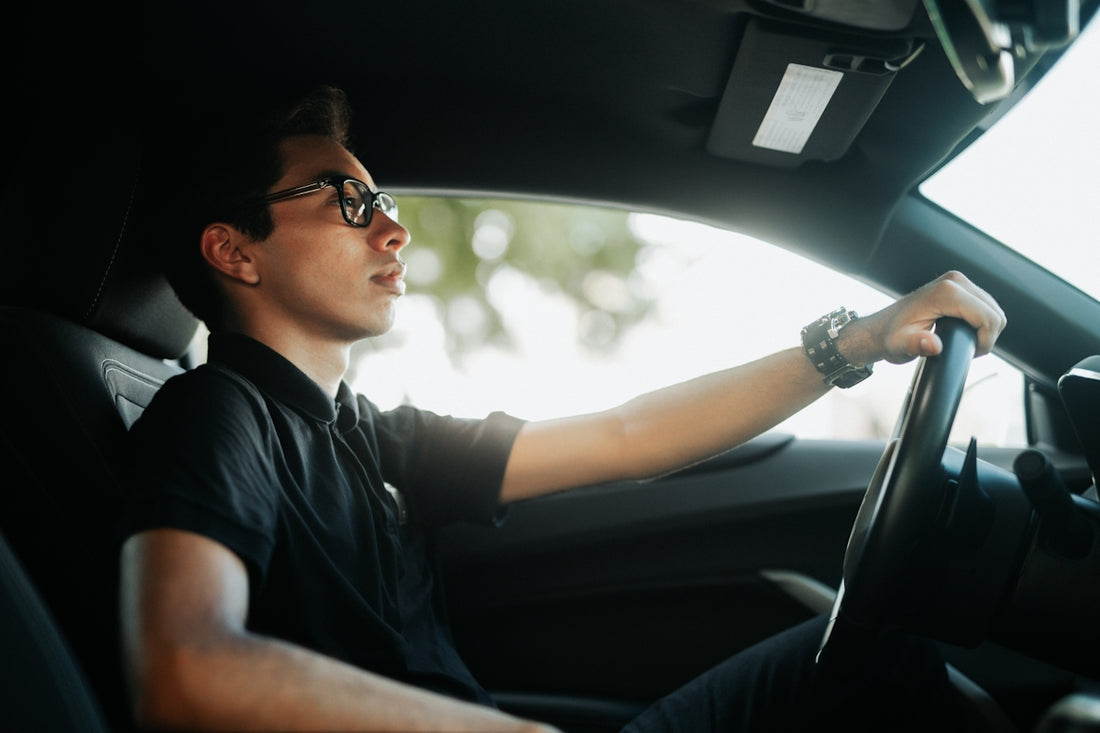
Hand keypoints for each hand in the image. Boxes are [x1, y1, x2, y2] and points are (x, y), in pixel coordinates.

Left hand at [844, 271, 1006, 365]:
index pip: (988, 317)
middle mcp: (955, 280)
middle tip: (967, 350)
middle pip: (995, 313)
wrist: (881, 328)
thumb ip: (916, 345)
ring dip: (986, 329)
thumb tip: (932, 345)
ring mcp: (958, 280)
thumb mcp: (901, 346)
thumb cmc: (891, 337)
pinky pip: (986, 305)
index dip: (985, 341)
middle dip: (987, 336)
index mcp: (946, 292)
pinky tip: (966, 331)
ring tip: (965, 342)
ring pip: (993, 309)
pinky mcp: (960, 284)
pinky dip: (982, 321)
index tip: (970, 353)